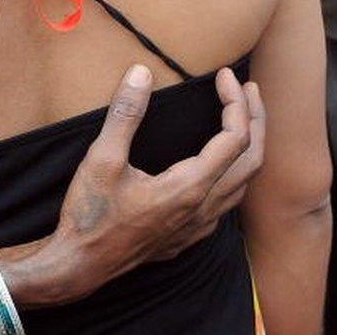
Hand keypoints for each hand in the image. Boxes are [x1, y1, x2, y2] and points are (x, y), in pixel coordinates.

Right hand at [1, 64, 264, 305]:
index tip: (226, 76)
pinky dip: (234, 173)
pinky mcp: (188, 236)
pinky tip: (216, 165)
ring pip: (244, 184)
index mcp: (189, 187)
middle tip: (247, 90)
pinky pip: (227, 202)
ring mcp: (198, 226)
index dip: (236, 101)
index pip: (235, 137)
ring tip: (241, 120)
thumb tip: (140, 73)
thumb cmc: (90, 215)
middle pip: (252, 159)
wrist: (80, 265)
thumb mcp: (101, 159)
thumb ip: (125, 115)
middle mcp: (203, 208)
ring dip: (250, 147)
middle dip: (256, 120)